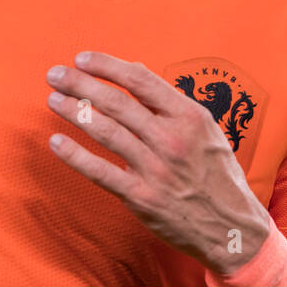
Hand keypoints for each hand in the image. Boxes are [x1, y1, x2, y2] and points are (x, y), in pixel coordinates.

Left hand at [45, 51, 271, 275]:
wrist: (232, 227)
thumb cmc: (214, 172)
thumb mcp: (205, 130)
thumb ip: (169, 103)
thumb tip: (133, 72)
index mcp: (188, 116)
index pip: (140, 80)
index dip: (106, 66)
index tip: (81, 58)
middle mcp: (172, 139)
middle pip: (117, 102)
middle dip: (80, 84)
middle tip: (55, 74)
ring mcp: (156, 169)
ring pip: (106, 131)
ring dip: (75, 112)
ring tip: (54, 100)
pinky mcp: (143, 197)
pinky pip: (102, 172)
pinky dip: (76, 156)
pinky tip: (56, 142)